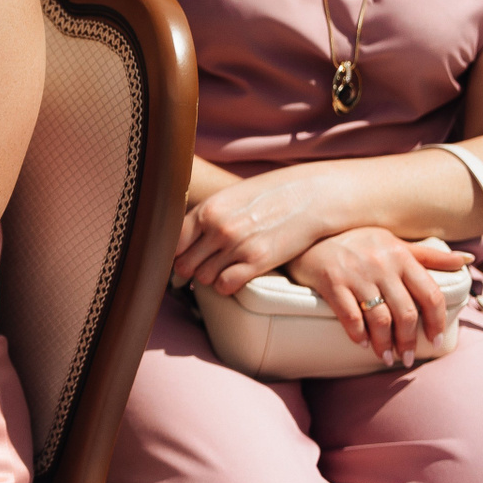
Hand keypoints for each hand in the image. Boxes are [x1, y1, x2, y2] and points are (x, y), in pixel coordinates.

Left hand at [174, 164, 346, 293]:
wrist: (309, 196)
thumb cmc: (268, 196)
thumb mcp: (230, 198)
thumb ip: (206, 217)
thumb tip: (180, 240)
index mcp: (208, 209)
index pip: (172, 242)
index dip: (176, 253)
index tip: (183, 257)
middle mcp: (219, 228)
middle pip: (183, 265)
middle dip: (191, 269)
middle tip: (204, 266)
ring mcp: (237, 246)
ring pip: (203, 278)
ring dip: (211, 277)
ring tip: (225, 267)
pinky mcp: (257, 262)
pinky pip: (225, 286)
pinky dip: (227, 285)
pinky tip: (236, 275)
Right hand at [286, 228, 473, 364]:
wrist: (311, 233)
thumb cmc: (357, 241)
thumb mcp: (394, 243)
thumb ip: (429, 256)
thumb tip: (468, 259)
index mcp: (401, 255)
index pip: (430, 294)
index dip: (436, 321)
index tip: (435, 341)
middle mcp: (382, 263)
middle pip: (405, 313)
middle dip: (408, 341)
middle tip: (407, 358)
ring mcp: (356, 273)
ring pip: (379, 319)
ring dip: (385, 344)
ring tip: (386, 356)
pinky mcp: (331, 281)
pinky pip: (350, 316)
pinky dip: (358, 334)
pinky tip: (362, 343)